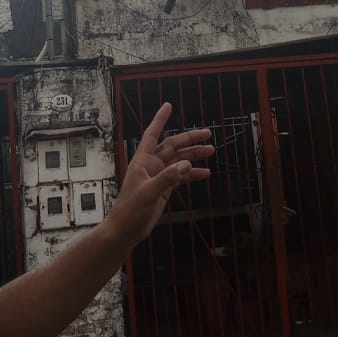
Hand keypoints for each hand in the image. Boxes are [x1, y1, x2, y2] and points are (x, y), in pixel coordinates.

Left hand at [111, 103, 213, 247]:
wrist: (126, 230)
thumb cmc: (130, 210)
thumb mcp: (148, 193)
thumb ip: (167, 178)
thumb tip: (185, 164)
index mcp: (142, 161)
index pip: (152, 134)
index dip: (160, 120)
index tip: (168, 106)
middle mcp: (151, 165)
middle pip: (172, 146)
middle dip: (189, 139)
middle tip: (207, 134)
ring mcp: (158, 176)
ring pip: (179, 160)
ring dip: (194, 156)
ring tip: (211, 151)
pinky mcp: (163, 188)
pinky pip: (181, 176)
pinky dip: (192, 174)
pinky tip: (205, 173)